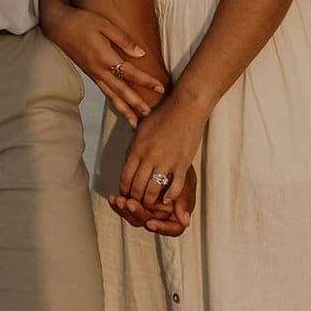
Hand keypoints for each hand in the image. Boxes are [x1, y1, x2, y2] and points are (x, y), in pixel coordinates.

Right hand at [43, 1, 164, 127]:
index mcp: (104, 57)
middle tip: (149, 115)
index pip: (130, 73)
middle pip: (121, 91)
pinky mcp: (90, 74)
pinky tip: (120, 108)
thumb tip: (141, 54)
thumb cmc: (82, 21)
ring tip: (134, 123)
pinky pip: (104, 91)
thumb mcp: (105, 24)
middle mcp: (98, 70)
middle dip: (136, 104)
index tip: (161, 88)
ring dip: (124, 110)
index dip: (146, 81)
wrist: (58, 26)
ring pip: (111, 96)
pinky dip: (113, 102)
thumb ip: (123, 40)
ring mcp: (93, 74)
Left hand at [113, 94, 202, 233]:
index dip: (125, 190)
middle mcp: (149, 156)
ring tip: (151, 203)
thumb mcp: (141, 130)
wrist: (185, 106)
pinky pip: (175, 186)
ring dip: (150, 200)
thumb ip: (134, 148)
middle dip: (136, 198)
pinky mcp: (182, 163)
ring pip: (153, 190)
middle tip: (138, 204)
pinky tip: (167, 200)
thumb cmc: (162, 115)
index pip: (125, 177)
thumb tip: (127, 164)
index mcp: (137, 148)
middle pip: (137, 186)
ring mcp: (166, 161)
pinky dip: (170, 196)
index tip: (126, 195)